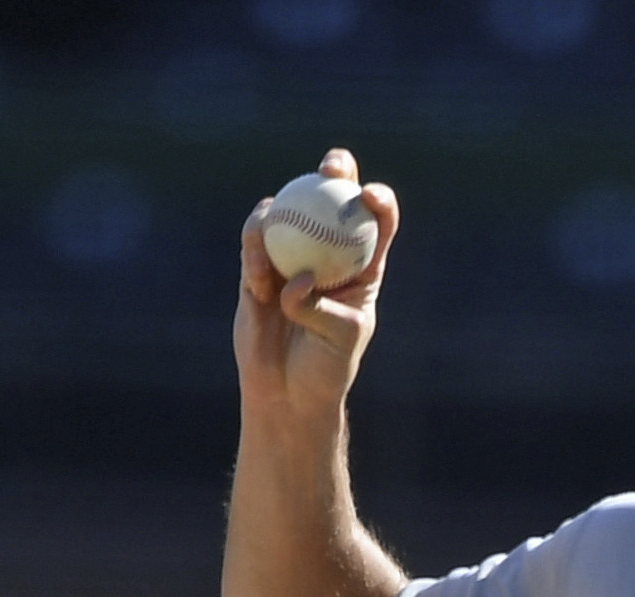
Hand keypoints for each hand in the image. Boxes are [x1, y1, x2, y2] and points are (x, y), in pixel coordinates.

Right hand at [234, 148, 401, 425]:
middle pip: (332, 199)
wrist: (287, 392)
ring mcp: (290, 257)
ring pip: (288, 214)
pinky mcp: (258, 271)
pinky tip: (258, 259)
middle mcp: (327, 254)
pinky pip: (255, 244)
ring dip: (283, 206)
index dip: (379, 200)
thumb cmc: (326, 367)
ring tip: (275, 216)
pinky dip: (255, 246)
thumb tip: (297, 279)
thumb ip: (321, 307)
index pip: (377, 223)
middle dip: (336, 169)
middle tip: (331, 166)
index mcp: (361, 266)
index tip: (370, 195)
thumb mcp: (339, 338)